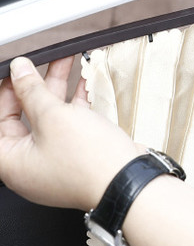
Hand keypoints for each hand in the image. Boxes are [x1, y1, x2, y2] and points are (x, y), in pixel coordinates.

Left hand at [0, 56, 140, 210]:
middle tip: (40, 64)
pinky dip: (74, 107)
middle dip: (36, 86)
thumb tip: (19, 71)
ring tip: (65, 65)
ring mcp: (56, 162)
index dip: (7, 91)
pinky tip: (82, 86)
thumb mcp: (53, 116)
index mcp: (11, 162)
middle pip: (24, 117)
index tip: (17, 71)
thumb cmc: (89, 162)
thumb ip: (31, 90)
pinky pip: (70, 128)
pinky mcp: (79, 158)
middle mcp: (30, 166)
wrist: (129, 181)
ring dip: (58, 92)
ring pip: (50, 120)